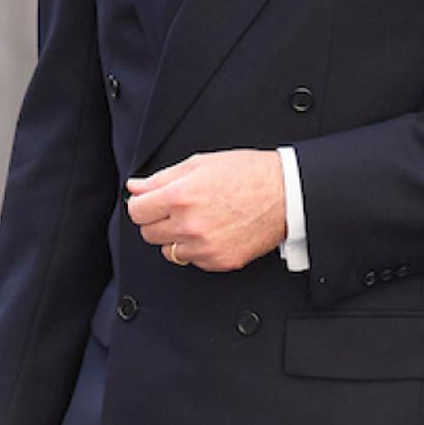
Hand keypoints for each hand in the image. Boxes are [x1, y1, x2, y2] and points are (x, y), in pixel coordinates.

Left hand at [126, 150, 286, 272]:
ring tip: (202, 220)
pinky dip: (198, 249)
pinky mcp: (218, 261)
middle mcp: (189, 224)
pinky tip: (216, 231)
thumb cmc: (250, 174)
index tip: (153, 201)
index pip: (136, 210)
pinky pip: (192, 260)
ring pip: (168, 251)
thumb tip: (136, 187)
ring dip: (178, 238)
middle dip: (160, 220)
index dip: (144, 203)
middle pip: (148, 233)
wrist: (287, 194)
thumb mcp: (203, 163)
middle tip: (182, 208)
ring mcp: (204, 246)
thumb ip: (163, 177)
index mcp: (181, 196)